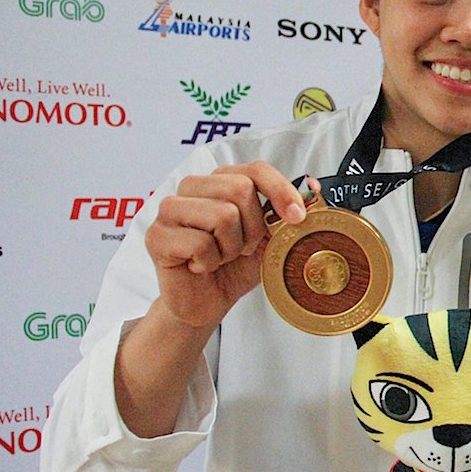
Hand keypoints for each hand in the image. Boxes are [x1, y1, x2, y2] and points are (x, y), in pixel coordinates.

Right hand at [144, 161, 306, 329]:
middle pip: (240, 190)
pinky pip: (200, 243)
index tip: (297, 217)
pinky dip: (209, 262)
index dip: (280, 191)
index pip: (256, 169)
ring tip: (221, 257)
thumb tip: (314, 187)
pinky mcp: (156, 235)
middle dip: (253, 228)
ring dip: (231, 247)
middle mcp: (193, 186)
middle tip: (243, 248)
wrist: (208, 302)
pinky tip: (200, 266)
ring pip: (222, 215)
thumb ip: (289, 212)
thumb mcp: (271, 238)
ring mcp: (170, 209)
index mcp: (222, 179)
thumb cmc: (237, 265)